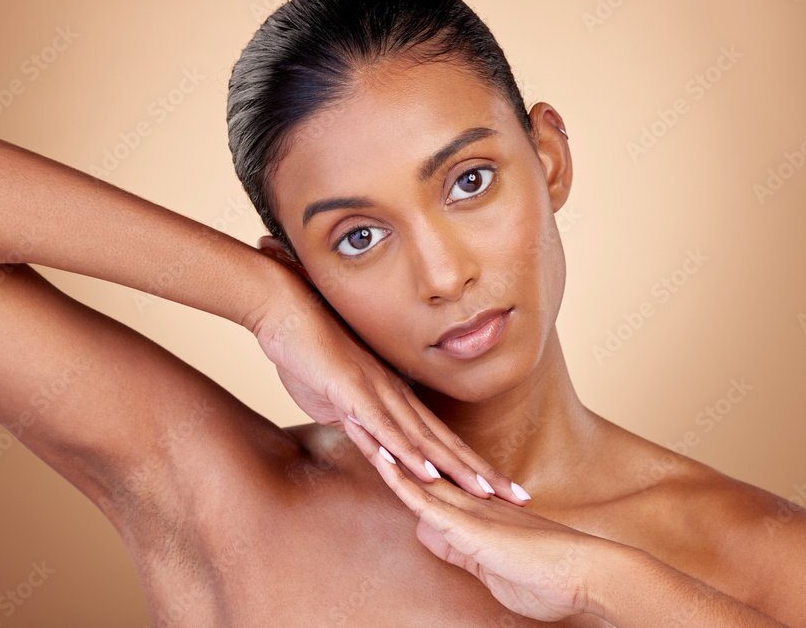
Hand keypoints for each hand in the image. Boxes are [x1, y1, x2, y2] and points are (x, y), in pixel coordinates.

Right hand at [249, 250, 528, 505]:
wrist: (286, 307)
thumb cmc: (308, 351)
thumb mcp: (336, 396)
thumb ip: (355, 418)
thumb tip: (364, 436)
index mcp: (394, 399)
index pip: (441, 440)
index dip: (472, 466)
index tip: (502, 490)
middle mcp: (394, 397)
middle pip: (445, 443)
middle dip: (482, 473)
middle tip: (519, 498)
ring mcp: (375, 393)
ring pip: (422, 439)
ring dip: (454, 469)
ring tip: (487, 494)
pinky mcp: (350, 392)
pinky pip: (381, 426)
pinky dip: (405, 451)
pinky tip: (426, 473)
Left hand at [357, 436, 593, 621]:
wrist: (590, 576)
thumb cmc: (549, 578)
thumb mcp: (488, 565)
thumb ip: (458, 546)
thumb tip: (428, 530)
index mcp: (470, 507)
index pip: (423, 471)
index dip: (395, 448)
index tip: (372, 425)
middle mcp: (465, 499)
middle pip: (412, 458)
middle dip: (381, 433)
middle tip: (353, 401)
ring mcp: (466, 508)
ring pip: (412, 468)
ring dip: (379, 443)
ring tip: (347, 413)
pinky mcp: (467, 526)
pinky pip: (424, 497)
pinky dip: (398, 474)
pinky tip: (376, 454)